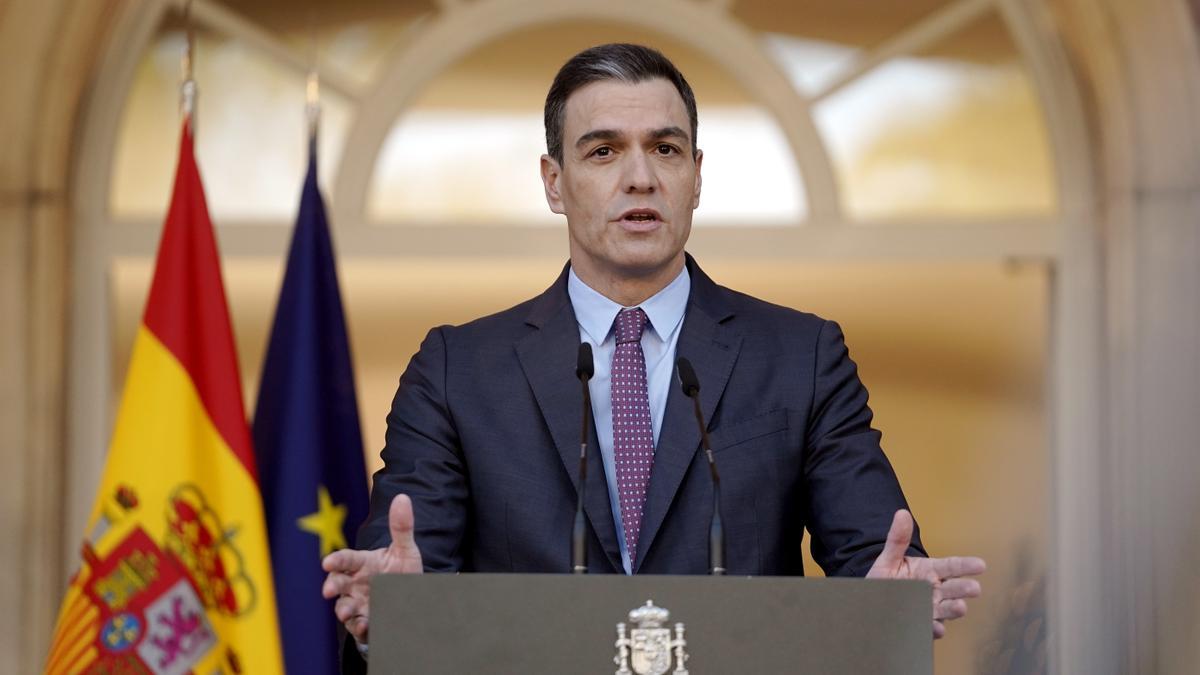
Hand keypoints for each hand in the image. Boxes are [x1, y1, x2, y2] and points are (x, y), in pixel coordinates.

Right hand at [321, 494, 423, 644]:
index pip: (346, 559)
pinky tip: (364, 625)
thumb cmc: (403, 571)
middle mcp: (356, 583)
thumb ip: (402, 527)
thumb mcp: (405, 550)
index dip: (336, 560)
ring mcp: (359, 603)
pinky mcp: (366, 621)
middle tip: (328, 589)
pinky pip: (358, 625)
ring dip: (343, 610)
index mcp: (363, 563)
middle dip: (331, 585)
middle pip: (338, 582)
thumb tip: (402, 498)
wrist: (414, 598)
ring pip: (344, 606)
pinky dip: (359, 626)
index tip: (327, 563)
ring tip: (346, 612)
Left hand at [866, 509, 985, 638]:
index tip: (981, 565)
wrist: (873, 600)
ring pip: (947, 608)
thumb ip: (897, 539)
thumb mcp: (889, 558)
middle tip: (974, 588)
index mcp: (930, 570)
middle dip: (965, 588)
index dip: (966, 565)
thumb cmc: (886, 578)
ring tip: (961, 607)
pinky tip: (937, 628)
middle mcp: (935, 590)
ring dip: (954, 609)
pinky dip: (935, 628)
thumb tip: (902, 513)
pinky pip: (930, 627)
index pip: (952, 566)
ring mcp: (930, 607)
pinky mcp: (922, 623)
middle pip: (954, 588)